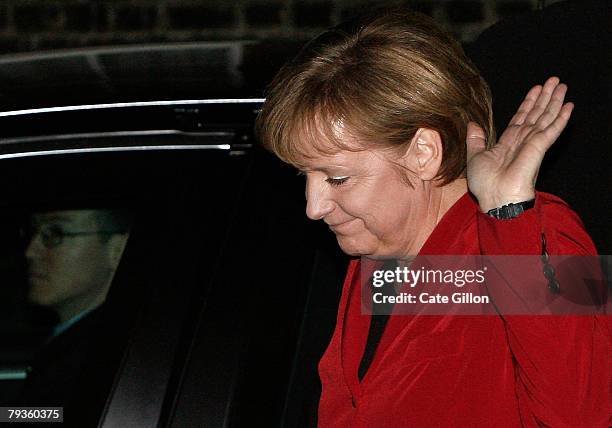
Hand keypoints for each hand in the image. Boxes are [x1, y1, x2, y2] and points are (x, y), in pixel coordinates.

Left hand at [466, 77, 573, 211]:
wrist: (496, 198)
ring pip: (545, 118)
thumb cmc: (485, 184)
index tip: (536, 90)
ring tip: (561, 85)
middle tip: (554, 80)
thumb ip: (475, 140)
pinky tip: (569, 106)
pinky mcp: (539, 148)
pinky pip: (552, 130)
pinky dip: (561, 118)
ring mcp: (532, 145)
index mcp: (507, 144)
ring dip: (554, 101)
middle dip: (544, 98)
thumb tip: (472, 124)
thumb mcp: (475, 157)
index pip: (520, 119)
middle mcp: (522, 142)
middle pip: (536, 115)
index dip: (528, 104)